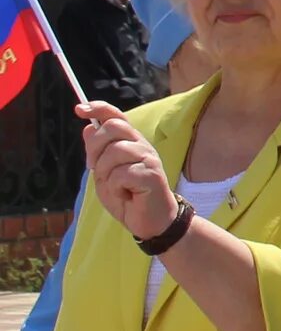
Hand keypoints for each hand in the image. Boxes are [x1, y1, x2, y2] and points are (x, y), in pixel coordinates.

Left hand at [77, 102, 174, 242]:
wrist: (150, 222)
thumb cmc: (128, 197)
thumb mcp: (104, 174)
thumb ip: (97, 152)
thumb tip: (88, 128)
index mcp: (131, 143)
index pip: (116, 117)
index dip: (98, 108)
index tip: (79, 109)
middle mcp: (142, 146)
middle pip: (113, 128)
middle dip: (95, 148)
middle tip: (95, 169)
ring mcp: (149, 159)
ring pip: (115, 151)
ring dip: (105, 172)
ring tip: (114, 186)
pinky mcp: (152, 175)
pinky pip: (121, 174)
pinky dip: (115, 187)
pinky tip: (126, 195)